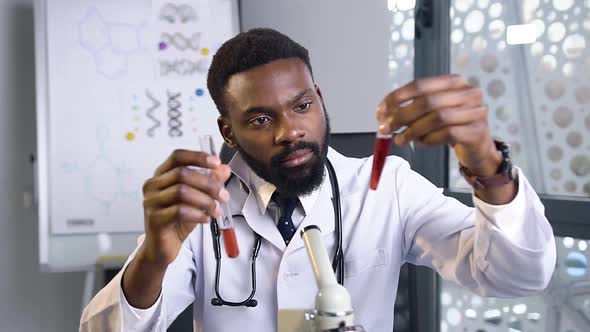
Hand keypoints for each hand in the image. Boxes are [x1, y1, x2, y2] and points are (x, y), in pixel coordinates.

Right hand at [140, 149, 231, 266]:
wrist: (162, 247)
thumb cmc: (177, 220)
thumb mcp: (198, 199)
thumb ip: (210, 182)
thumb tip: (224, 169)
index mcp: (162, 175)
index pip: (177, 156)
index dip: (198, 157)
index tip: (216, 163)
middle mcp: (153, 185)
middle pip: (182, 174)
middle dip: (208, 184)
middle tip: (223, 195)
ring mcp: (151, 202)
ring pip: (181, 192)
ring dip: (205, 200)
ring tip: (216, 210)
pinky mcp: (154, 219)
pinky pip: (178, 211)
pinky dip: (197, 214)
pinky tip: (205, 219)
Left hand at [376, 74, 499, 175]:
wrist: (477, 146)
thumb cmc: (451, 125)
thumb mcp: (432, 112)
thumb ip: (411, 110)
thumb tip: (383, 116)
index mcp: (453, 82)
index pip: (420, 85)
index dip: (397, 97)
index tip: (381, 111)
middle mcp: (467, 93)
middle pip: (427, 102)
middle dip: (401, 116)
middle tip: (386, 128)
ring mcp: (475, 112)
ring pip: (437, 118)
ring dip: (413, 131)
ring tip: (401, 139)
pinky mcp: (476, 132)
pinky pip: (447, 134)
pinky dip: (429, 140)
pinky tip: (420, 143)